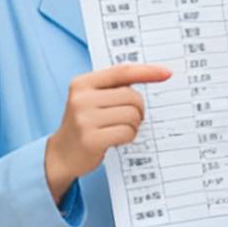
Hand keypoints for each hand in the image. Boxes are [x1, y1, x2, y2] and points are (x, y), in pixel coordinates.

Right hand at [45, 63, 172, 199]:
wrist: (61, 155)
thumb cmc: (84, 124)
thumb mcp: (91, 99)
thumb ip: (114, 87)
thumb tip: (152, 76)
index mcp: (82, 83)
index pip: (121, 72)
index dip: (147, 71)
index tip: (166, 73)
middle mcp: (81, 98)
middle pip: (131, 96)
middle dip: (138, 109)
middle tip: (129, 119)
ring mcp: (84, 119)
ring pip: (132, 115)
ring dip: (134, 125)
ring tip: (120, 129)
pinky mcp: (91, 139)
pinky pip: (127, 132)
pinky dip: (129, 136)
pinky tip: (117, 139)